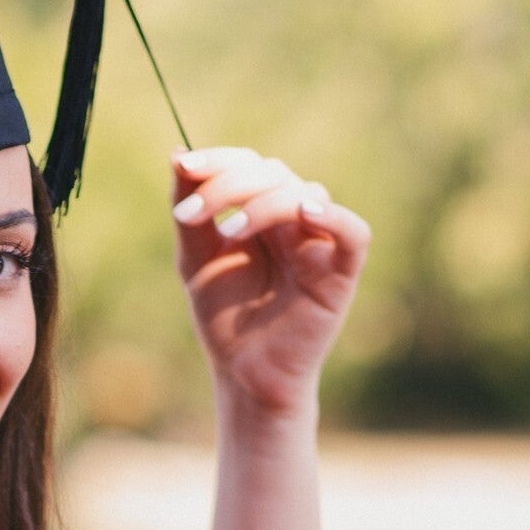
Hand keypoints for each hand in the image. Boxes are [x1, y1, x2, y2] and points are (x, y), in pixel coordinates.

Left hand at [170, 147, 370, 420]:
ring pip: (303, 194)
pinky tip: (303, 212)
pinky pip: (352, 231)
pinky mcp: (342, 269)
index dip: (219, 161)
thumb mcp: (196, 261)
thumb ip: (190, 213)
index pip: (248, 166)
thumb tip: (178, 156)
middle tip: (190, 216)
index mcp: (261, 211)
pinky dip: (332, 216)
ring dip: (262, 204)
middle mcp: (293, 219)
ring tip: (228, 233)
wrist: (244, 373)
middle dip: (229, 185)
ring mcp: (319, 241)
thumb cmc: (225, 318)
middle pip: (272, 174)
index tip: (185, 166)